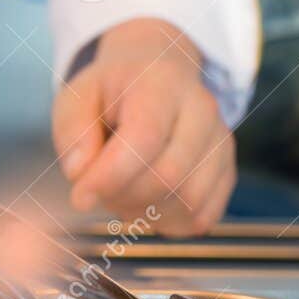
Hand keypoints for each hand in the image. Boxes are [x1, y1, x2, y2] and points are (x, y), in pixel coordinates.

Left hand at [52, 18, 234, 236]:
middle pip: (169, 175)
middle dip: (123, 196)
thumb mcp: (76, 98)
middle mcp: (202, 110)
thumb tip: (80, 172)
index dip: (110, 176)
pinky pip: (202, 216)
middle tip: (98, 190)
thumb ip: (72, 132)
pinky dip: (168, 223)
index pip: (145, 138)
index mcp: (162, 84)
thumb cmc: (110, 93)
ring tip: (120, 192)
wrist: (155, 76)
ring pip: (189, 201)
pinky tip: (146, 204)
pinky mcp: (226, 171)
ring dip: (145, 212)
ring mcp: (220, 141)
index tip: (79, 196)